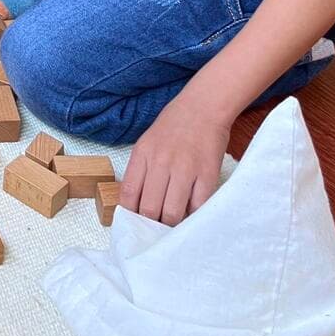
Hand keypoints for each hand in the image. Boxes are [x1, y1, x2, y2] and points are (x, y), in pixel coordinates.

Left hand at [119, 94, 230, 224]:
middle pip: (149, 209)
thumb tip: (136, 204)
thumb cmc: (174, 126)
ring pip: (171, 213)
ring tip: (173, 222)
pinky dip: (193, 216)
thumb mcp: (147, 142)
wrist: (203, 107)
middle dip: (151, 224)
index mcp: (142, 154)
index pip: (128, 194)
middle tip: (156, 227)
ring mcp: (184, 169)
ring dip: (171, 223)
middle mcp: (160, 162)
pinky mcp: (206, 175)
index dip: (130, 215)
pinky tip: (190, 212)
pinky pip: (197, 207)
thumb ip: (140, 170)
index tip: (135, 223)